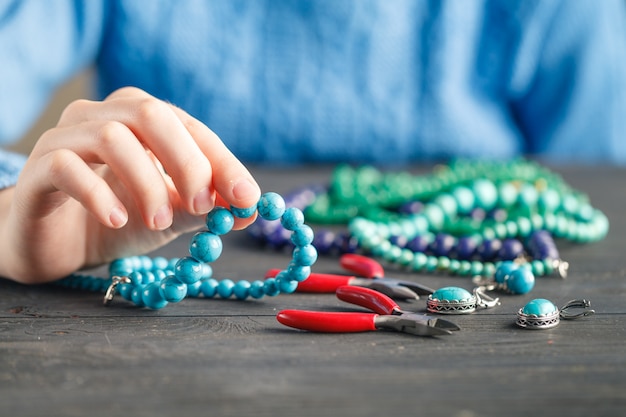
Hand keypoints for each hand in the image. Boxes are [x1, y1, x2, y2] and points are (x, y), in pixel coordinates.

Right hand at [0, 87, 259, 282]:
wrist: (56, 244)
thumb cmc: (119, 219)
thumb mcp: (171, 214)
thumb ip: (206, 208)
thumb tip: (250, 209)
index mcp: (142, 119)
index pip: (190, 126)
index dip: (222, 160)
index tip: (246, 197)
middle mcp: (103, 116)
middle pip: (152, 115)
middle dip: (187, 162)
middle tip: (203, 207)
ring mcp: (66, 137)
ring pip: (112, 137)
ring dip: (146, 183)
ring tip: (159, 222)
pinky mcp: (38, 168)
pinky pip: (67, 167)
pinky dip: (99, 194)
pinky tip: (118, 221)